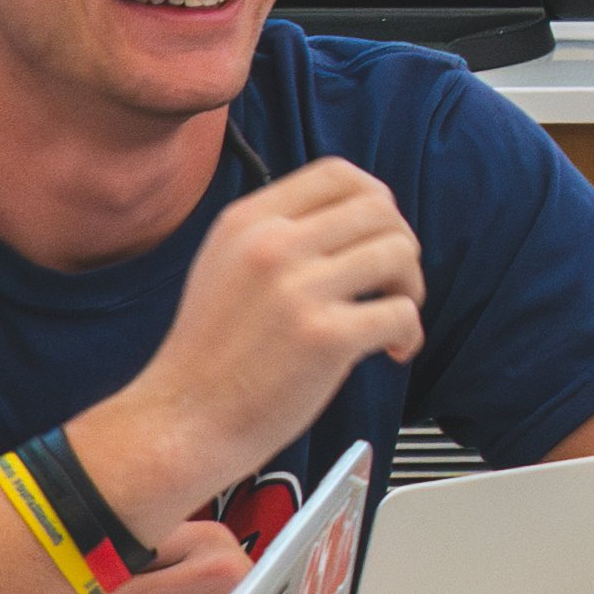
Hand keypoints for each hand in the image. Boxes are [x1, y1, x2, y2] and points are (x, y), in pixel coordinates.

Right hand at [105, 159, 424, 519]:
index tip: (379, 232)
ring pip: (398, 253)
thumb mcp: (224, 264)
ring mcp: (300, 290)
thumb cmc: (210, 353)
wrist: (183, 420)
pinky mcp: (326, 337)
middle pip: (379, 209)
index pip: (338, 173)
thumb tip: (352, 219)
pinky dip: (408, 333)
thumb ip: (277, 234)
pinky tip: (390, 351)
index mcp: (248, 221)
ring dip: (410, 287)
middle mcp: (273, 245)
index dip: (375, 199)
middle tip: (393, 282)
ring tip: (391, 317)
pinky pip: (400, 313)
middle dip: (401, 243)